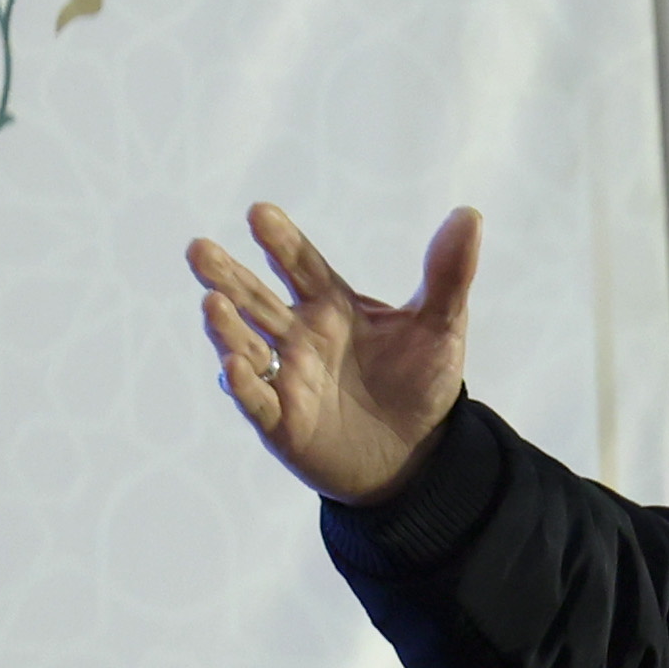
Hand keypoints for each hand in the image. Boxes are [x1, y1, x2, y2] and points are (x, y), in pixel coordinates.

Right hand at [193, 204, 479, 504]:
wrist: (418, 455)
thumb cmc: (422, 381)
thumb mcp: (441, 326)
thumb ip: (448, 273)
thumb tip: (469, 213)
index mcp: (332, 306)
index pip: (301, 265)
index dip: (281, 241)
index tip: (260, 212)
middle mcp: (299, 336)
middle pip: (257, 299)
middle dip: (227, 275)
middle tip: (199, 248)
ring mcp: (286, 377)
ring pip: (245, 345)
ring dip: (226, 325)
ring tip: (211, 301)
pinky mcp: (282, 420)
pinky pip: (256, 399)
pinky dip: (242, 384)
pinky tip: (232, 365)